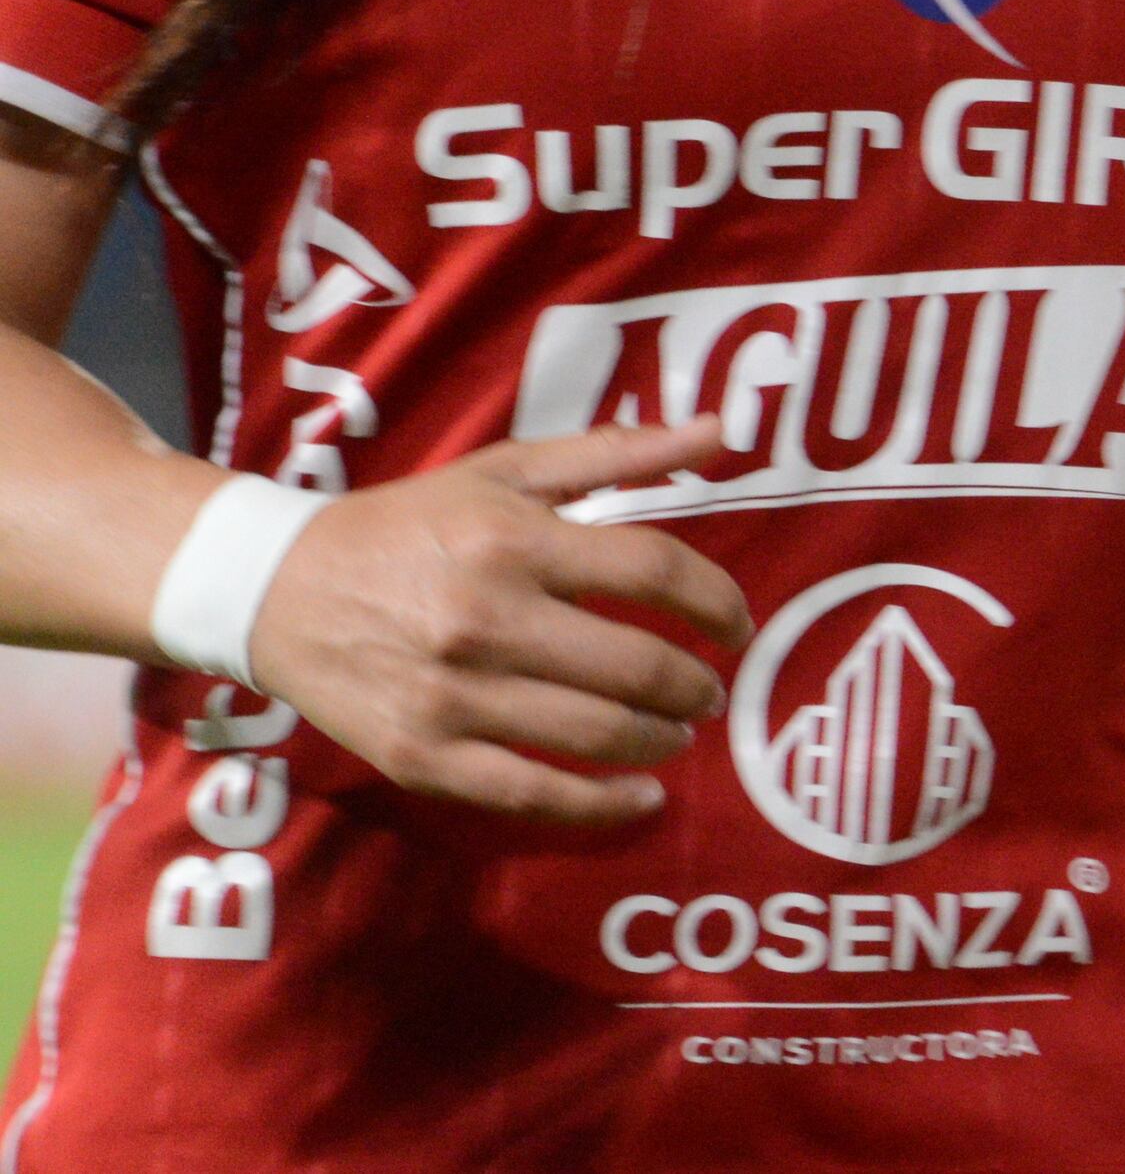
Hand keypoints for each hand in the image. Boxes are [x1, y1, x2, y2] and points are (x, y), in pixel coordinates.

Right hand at [241, 420, 753, 826]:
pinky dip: (600, 804)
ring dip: (661, 740)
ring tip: (681, 731)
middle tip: (711, 687)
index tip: (739, 622)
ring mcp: (451, 696)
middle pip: (634, 663)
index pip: (653, 569)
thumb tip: (719, 431)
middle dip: (694, 683)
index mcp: (514, 540)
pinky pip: (529, 794)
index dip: (717, 599)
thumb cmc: (406, 524)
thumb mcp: (505, 470)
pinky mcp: (420, 756)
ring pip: (593, 733)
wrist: (274, 589)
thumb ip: (615, 454)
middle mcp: (486, 619)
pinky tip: (643, 796)